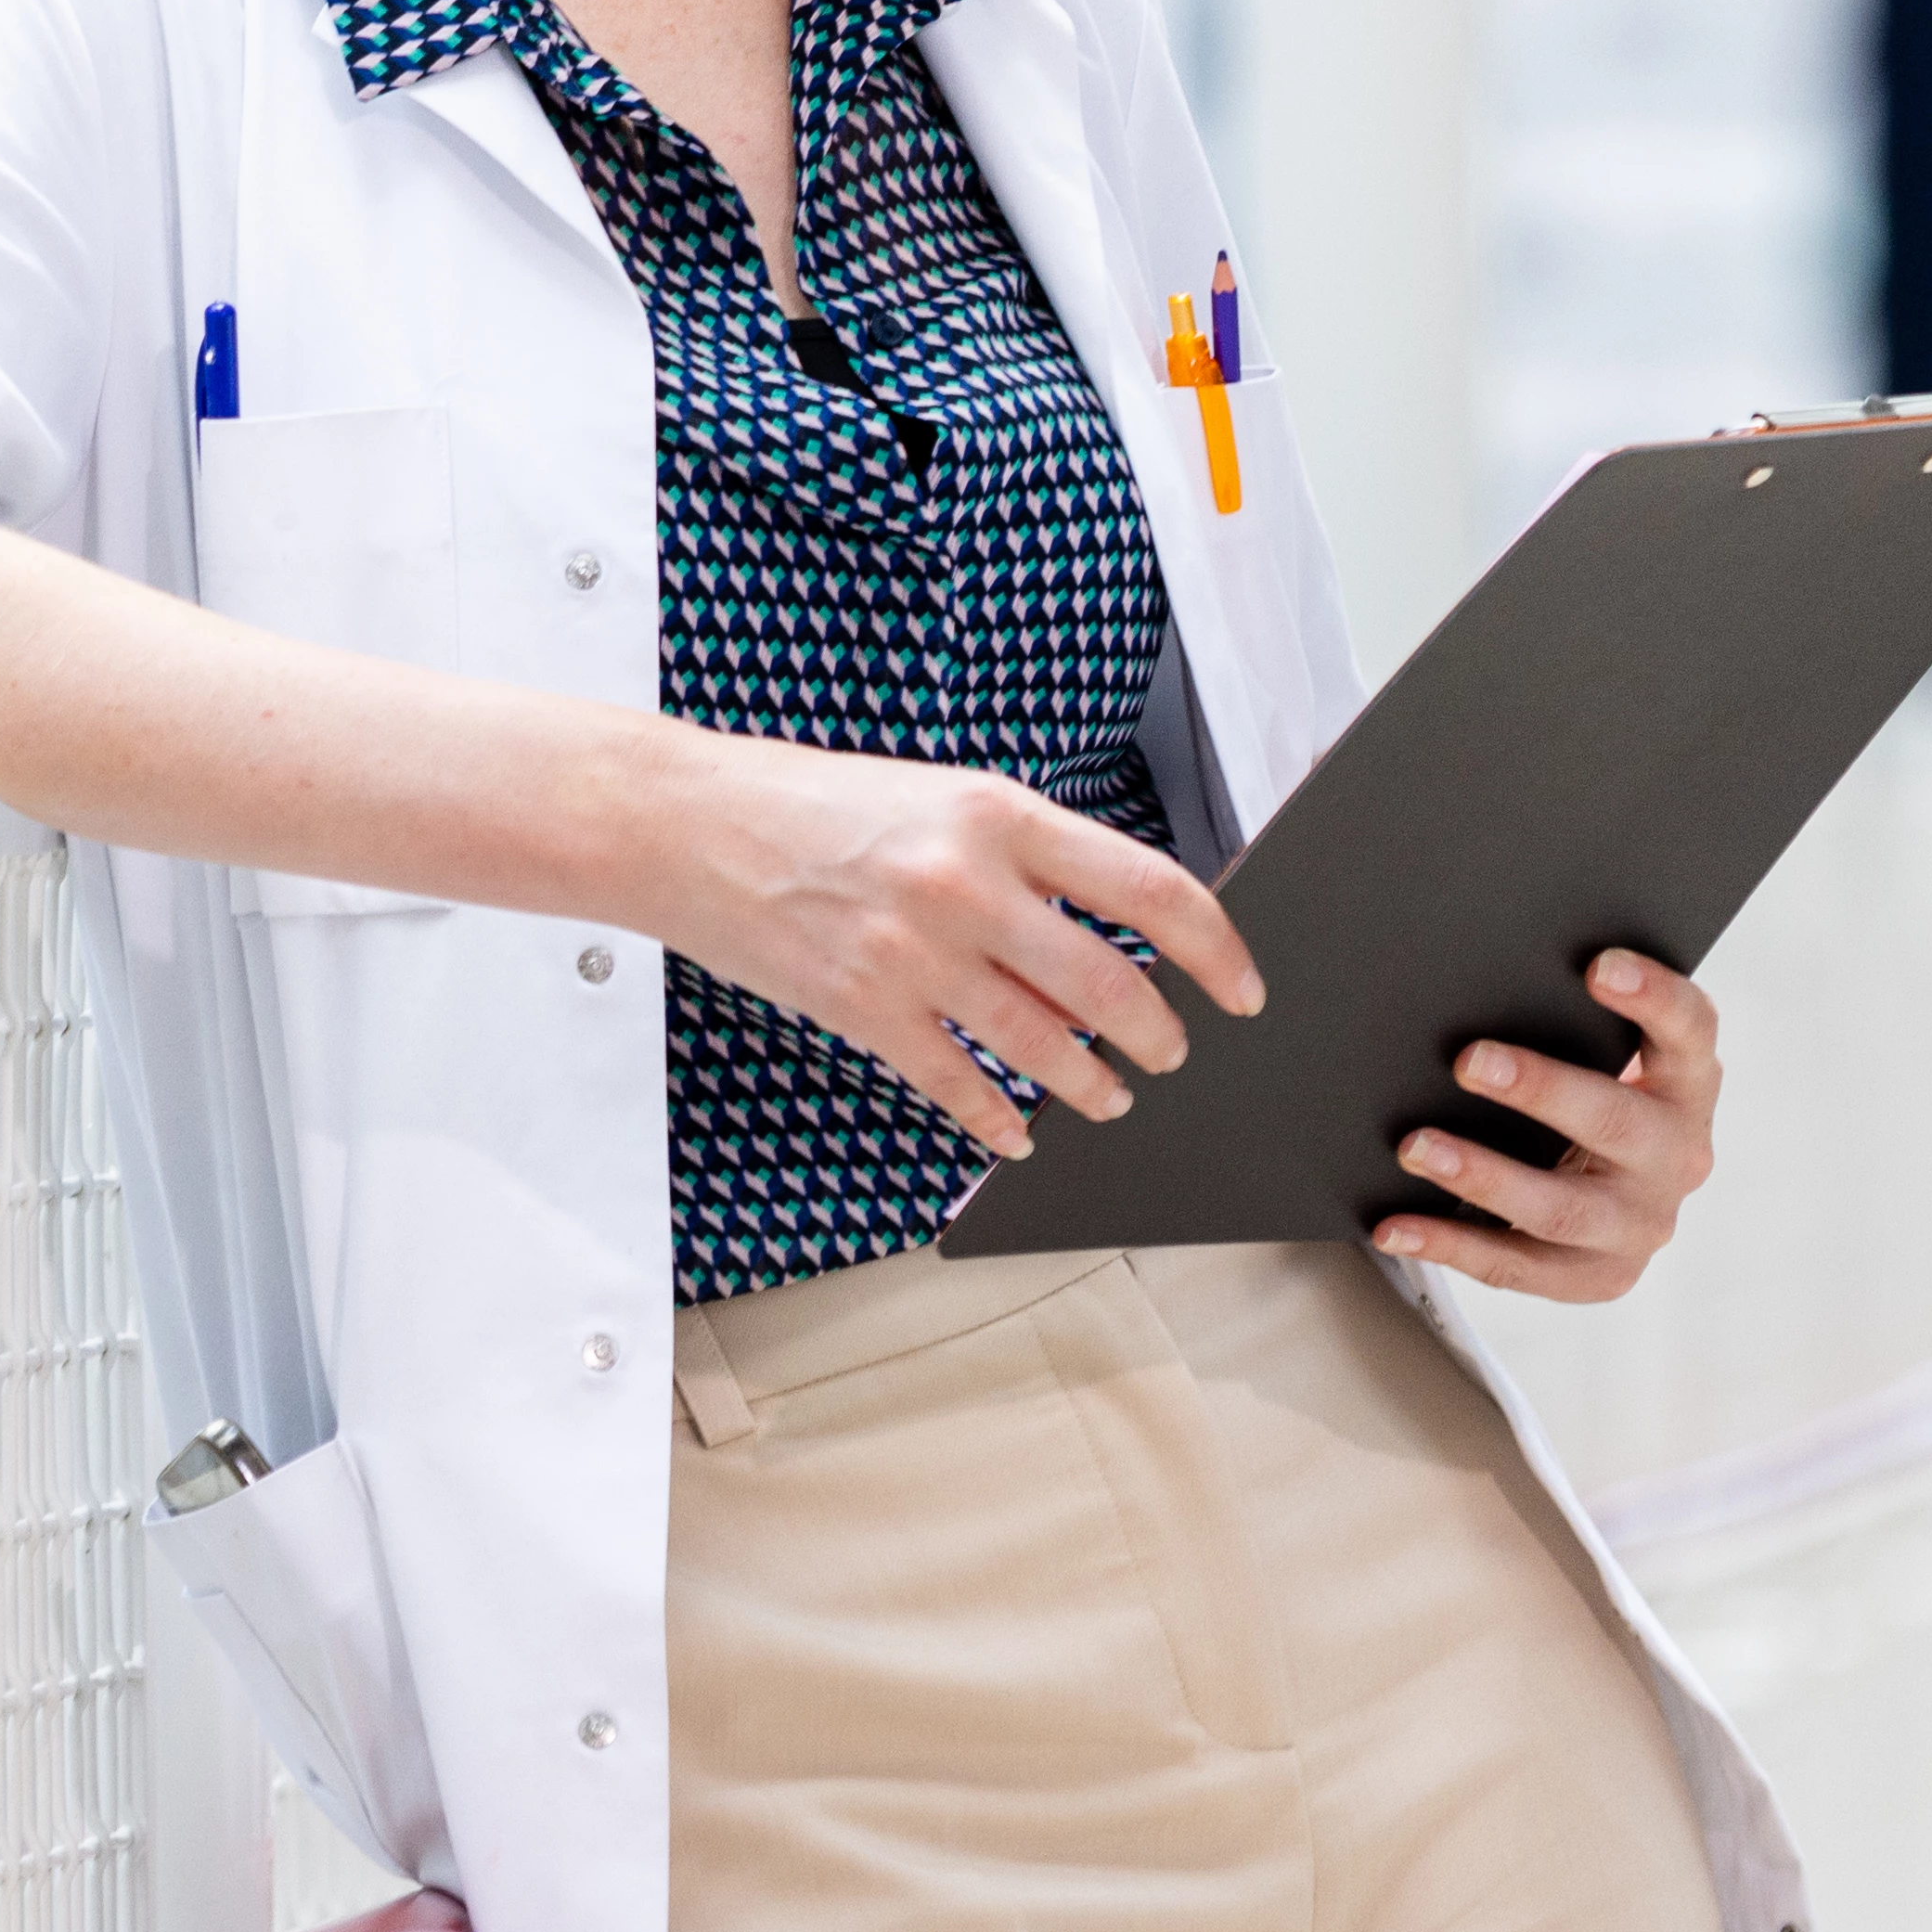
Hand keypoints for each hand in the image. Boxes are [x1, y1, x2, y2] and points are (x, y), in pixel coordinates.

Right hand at [633, 734, 1261, 1161]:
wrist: (689, 825)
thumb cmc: (814, 804)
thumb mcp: (940, 797)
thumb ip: (1025, 854)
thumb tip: (1112, 923)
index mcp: (1000, 814)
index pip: (1152, 890)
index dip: (1217, 948)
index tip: (1241, 986)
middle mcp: (966, 884)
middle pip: (1111, 986)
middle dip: (1161, 1035)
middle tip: (1173, 1052)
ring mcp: (914, 954)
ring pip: (1044, 1047)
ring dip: (1094, 1086)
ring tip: (1110, 1097)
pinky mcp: (865, 1010)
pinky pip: (959, 1086)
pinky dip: (1000, 1120)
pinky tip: (1017, 1133)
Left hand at [1372, 952, 1716, 1305]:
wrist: (1617, 1192)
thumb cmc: (1590, 1095)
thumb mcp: (1602, 1057)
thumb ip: (1567, 1023)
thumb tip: (1467, 982)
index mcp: (1687, 1083)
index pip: (1689, 1029)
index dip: (1653, 996)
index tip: (1597, 965)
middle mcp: (1679, 1155)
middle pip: (1615, 1122)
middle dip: (1540, 1090)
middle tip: (1468, 1060)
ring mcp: (1643, 1224)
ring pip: (1560, 1208)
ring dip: (1481, 1175)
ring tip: (1413, 1146)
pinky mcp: (1601, 1276)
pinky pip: (1517, 1266)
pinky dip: (1448, 1244)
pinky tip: (1394, 1227)